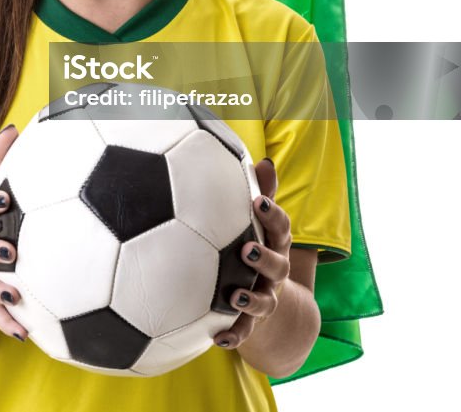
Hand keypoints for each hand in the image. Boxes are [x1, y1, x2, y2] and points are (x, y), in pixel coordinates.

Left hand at [214, 158, 291, 349]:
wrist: (265, 295)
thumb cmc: (254, 243)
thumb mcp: (256, 220)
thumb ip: (259, 191)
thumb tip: (265, 160)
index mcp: (274, 244)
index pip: (281, 228)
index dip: (272, 214)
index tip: (258, 200)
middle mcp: (274, 272)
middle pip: (278, 266)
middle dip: (265, 258)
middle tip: (247, 249)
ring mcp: (265, 297)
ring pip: (264, 301)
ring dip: (251, 299)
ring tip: (235, 296)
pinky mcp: (251, 321)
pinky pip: (244, 332)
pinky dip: (233, 336)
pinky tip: (218, 339)